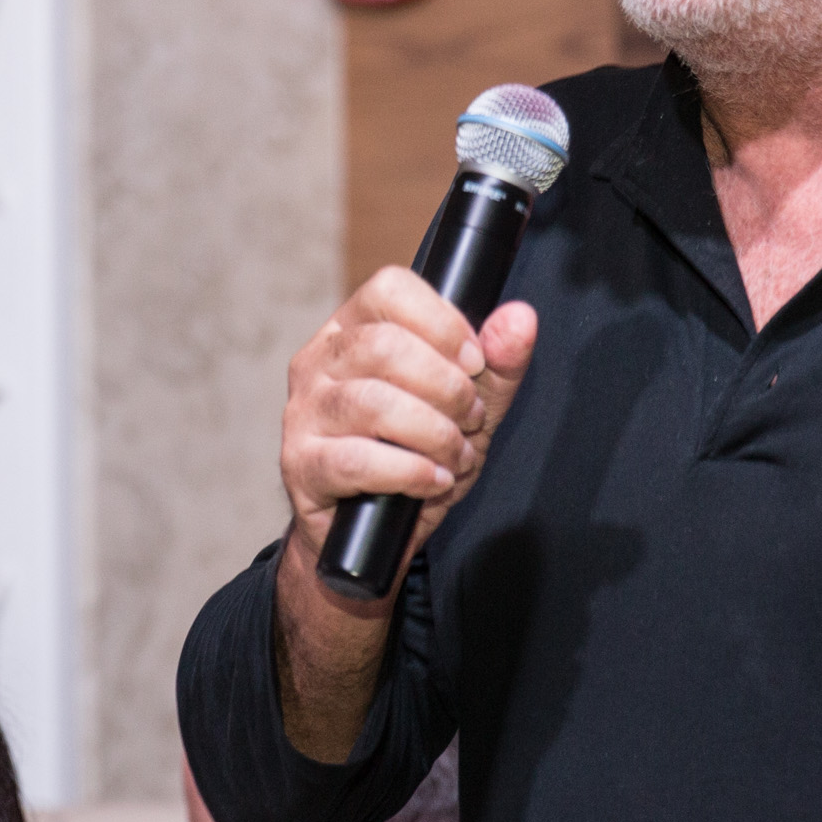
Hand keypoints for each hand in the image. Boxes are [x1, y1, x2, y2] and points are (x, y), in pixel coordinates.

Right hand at [279, 267, 540, 590]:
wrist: (376, 532)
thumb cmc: (415, 453)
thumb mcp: (467, 405)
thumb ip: (497, 362)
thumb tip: (520, 318)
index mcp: (352, 328)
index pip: (389, 289)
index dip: (443, 322)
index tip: (475, 362)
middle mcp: (318, 361)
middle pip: (383, 346)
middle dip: (446, 387)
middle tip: (470, 418)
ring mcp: (303, 412)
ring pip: (373, 403)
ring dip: (433, 433)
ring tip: (455, 455)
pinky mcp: (301, 464)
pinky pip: (357, 460)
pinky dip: (411, 472)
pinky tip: (434, 481)